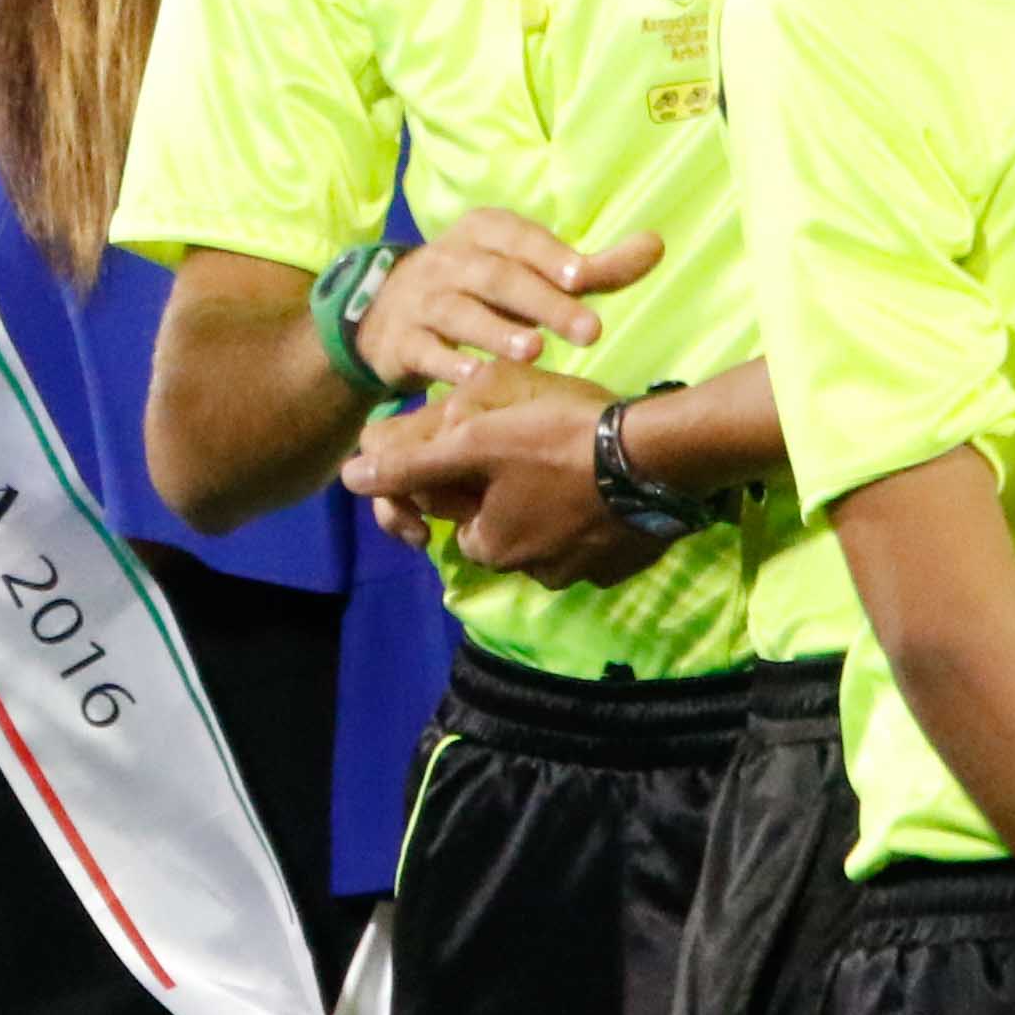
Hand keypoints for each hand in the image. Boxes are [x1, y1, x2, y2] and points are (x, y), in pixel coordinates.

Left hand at [343, 362, 669, 588]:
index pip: (458, 520)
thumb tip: (350, 478)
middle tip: (537, 444)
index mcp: (493, 548)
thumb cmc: (561, 441)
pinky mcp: (625, 564)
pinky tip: (605, 479)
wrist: (664, 457)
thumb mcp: (476, 440)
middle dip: (510, 492)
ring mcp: (584, 573)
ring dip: (552, 502)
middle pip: (505, 529)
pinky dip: (593, 513)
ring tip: (573, 456)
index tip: (493, 445)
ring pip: (550, 535)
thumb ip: (411, 463)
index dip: (466, 479)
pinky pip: (594, 538)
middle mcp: (534, 574)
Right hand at [353, 211, 664, 392]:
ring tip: (534, 351)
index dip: (548, 255)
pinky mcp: (400, 342)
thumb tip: (657, 245)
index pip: (517, 237)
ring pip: (457, 310)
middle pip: (496, 277)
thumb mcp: (527, 271)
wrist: (385, 316)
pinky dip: (447, 362)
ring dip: (495, 330)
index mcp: (482, 234)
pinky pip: (423, 350)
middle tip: (590, 332)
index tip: (583, 278)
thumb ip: (590, 267)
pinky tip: (475, 377)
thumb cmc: (479, 290)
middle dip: (543, 302)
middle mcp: (448, 260)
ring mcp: (420, 301)